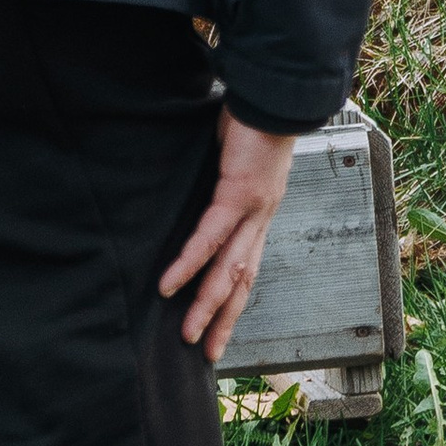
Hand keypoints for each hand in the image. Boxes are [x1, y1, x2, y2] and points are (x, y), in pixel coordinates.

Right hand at [160, 112, 296, 363]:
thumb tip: (203, 190)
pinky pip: (210, 236)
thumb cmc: (253, 120)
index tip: (220, 327)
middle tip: (206, 351)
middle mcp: (261, 218)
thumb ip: (222, 183)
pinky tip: (170, 284)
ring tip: (187, 332)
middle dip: (225, 318)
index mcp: (261, 213)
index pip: (248, 266)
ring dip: (207, 304)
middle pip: (243, 280)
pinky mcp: (237, 194)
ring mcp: (253, 209)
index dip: (235, 299)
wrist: (275, 94)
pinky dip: (190, 263)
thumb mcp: (236, 160)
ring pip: (229, 268)